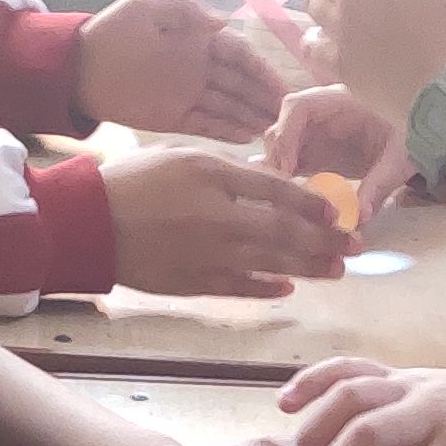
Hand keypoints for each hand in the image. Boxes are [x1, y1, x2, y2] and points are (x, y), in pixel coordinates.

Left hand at [77, 0, 290, 140]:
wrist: (78, 68)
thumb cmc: (112, 32)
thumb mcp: (148, 8)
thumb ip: (187, 12)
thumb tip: (225, 21)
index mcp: (195, 38)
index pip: (239, 55)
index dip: (262, 71)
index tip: (282, 88)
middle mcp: (197, 67)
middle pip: (240, 84)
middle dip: (264, 99)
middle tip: (288, 117)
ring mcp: (187, 94)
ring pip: (227, 107)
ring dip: (251, 118)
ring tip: (274, 132)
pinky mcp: (174, 118)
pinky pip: (207, 125)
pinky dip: (226, 132)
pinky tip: (248, 139)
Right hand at [97, 145, 348, 299]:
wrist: (88, 223)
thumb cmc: (132, 182)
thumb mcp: (180, 157)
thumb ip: (226, 169)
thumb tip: (267, 177)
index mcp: (213, 175)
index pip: (276, 190)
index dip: (312, 204)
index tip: (338, 212)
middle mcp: (216, 215)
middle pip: (283, 230)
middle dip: (324, 241)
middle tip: (357, 247)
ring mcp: (206, 253)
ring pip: (269, 261)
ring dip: (307, 267)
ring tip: (336, 270)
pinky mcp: (193, 282)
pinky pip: (239, 286)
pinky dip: (266, 287)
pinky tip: (288, 288)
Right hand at [268, 83, 412, 220]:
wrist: (424, 134)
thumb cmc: (413, 136)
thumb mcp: (400, 160)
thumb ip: (379, 185)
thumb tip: (361, 217)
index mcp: (340, 102)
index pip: (298, 107)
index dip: (286, 136)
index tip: (287, 170)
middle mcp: (322, 113)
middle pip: (283, 126)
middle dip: (277, 158)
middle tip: (283, 194)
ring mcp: (316, 132)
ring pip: (282, 144)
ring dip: (279, 171)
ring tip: (287, 202)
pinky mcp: (317, 151)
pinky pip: (292, 161)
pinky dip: (288, 179)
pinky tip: (291, 203)